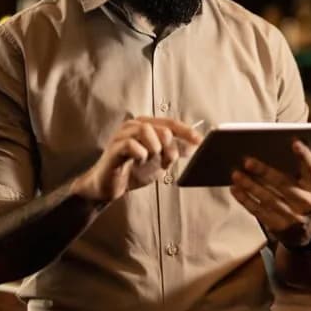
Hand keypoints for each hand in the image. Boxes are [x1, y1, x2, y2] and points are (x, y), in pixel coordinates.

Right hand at [71, 117, 202, 204]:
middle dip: (170, 148)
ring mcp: (123, 134)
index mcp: (146, 125)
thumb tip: (194, 145)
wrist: (111, 187)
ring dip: (155, 150)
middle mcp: (134, 125)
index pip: (171, 123)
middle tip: (165, 162)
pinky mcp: (115, 146)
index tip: (200, 141)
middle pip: (163, 128)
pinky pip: (133, 145)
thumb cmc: (133, 170)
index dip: (186, 131)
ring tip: (150, 160)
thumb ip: (175, 151)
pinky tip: (137, 162)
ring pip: (147, 131)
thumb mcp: (160, 161)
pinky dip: (140, 155)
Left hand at [230, 141, 310, 248]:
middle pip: (284, 184)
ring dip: (250, 186)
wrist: (309, 235)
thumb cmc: (310, 200)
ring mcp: (293, 217)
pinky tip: (235, 189)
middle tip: (247, 160)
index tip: (293, 141)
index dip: (304, 155)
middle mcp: (307, 203)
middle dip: (264, 171)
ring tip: (235, 173)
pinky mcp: (279, 228)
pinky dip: (245, 200)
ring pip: (268, 199)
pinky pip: (259, 212)